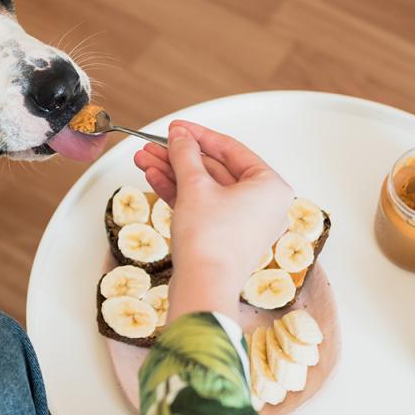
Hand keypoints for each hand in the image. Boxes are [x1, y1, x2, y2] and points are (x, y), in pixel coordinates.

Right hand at [134, 121, 293, 319]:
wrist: (203, 287)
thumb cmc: (210, 240)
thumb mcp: (195, 186)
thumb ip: (186, 155)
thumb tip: (180, 136)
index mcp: (270, 186)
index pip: (231, 149)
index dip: (199, 135)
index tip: (176, 127)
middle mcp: (263, 204)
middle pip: (215, 169)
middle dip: (179, 157)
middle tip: (154, 144)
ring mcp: (244, 223)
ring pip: (205, 188)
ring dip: (173, 173)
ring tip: (144, 160)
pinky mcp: (225, 238)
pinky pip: (203, 206)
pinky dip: (179, 193)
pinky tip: (153, 178)